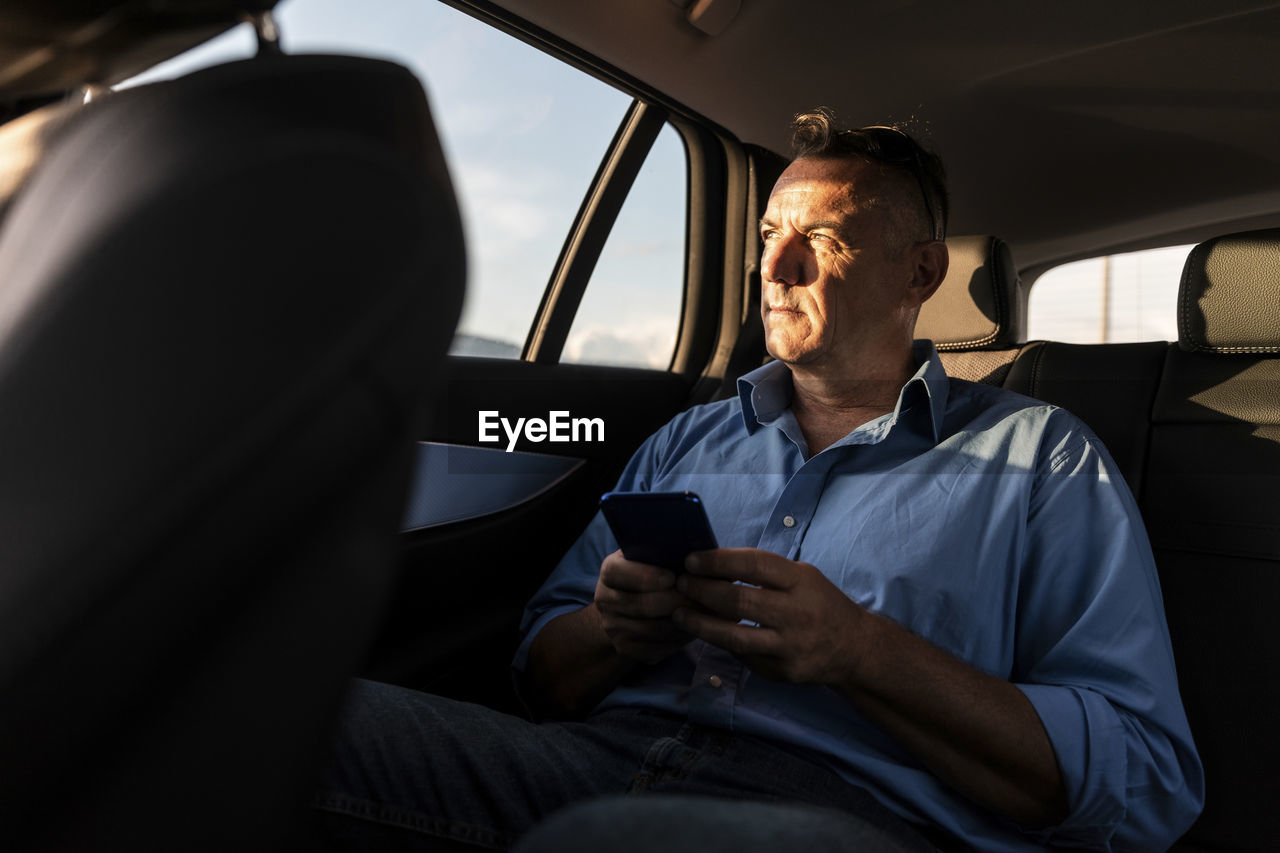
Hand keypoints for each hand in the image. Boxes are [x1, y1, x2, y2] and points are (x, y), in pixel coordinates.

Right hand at [593, 550, 693, 663]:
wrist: (626, 607)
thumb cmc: (649, 573)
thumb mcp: (649, 557)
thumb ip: (664, 553)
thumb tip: (697, 553)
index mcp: (609, 572)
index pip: (618, 573)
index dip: (644, 576)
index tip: (671, 578)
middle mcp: (605, 600)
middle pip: (639, 605)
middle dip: (674, 601)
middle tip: (701, 598)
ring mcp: (613, 627)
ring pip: (651, 629)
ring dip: (681, 622)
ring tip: (704, 614)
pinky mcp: (625, 647)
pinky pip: (654, 648)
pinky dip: (677, 640)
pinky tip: (693, 629)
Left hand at [673, 548, 863, 685]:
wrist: (853, 647)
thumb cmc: (819, 603)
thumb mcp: (802, 577)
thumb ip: (765, 573)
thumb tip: (714, 564)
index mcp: (801, 581)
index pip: (753, 565)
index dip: (718, 561)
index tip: (692, 560)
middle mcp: (797, 613)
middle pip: (739, 601)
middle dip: (702, 591)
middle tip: (680, 584)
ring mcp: (791, 646)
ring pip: (735, 637)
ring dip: (701, 624)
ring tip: (679, 614)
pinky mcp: (784, 671)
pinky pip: (744, 657)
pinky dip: (722, 644)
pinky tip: (706, 634)